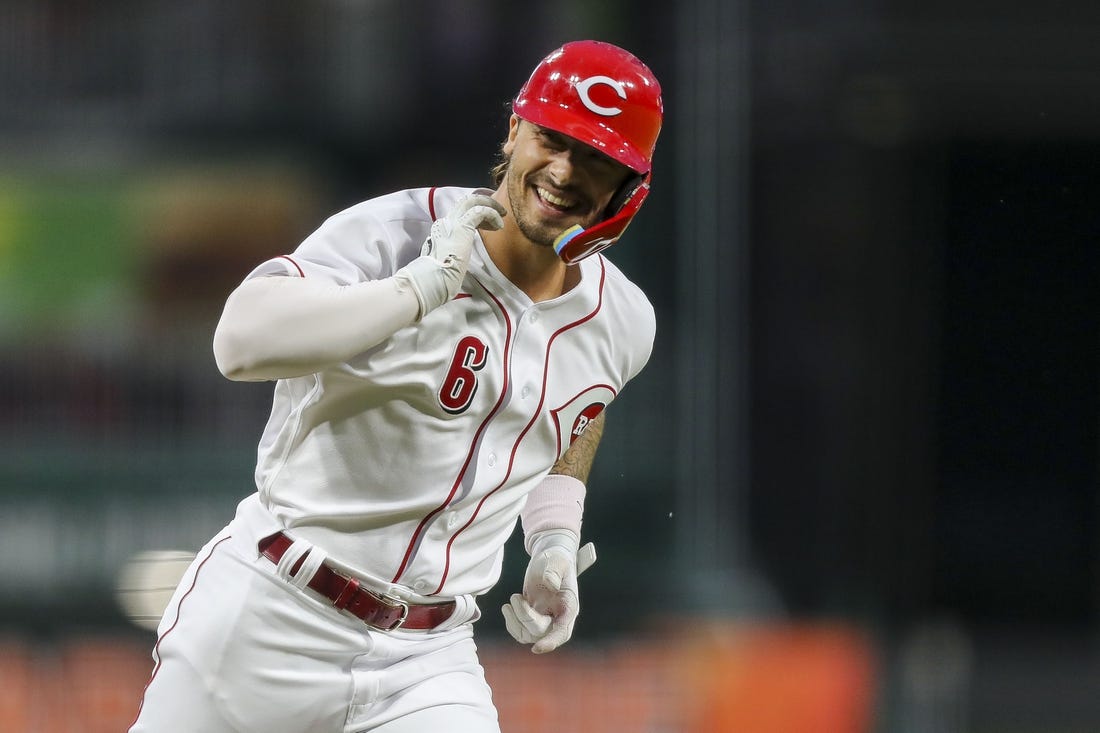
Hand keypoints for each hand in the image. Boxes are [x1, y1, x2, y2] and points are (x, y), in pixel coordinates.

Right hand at [395, 193, 504, 317]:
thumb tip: (460, 260)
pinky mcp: (462, 227)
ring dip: (491, 205)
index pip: (459, 212)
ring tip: (503, 215)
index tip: (487, 220)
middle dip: (484, 201)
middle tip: (499, 209)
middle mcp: (446, 222)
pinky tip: (500, 226)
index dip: (475, 211)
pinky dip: (492, 215)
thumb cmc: (439, 278)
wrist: (432, 280)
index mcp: (442, 231)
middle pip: (466, 201)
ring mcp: (453, 223)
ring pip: (473, 201)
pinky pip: (480, 212)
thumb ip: (453, 254)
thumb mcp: (447, 261)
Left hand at [502, 532, 596, 653]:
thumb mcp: (556, 561)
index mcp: (569, 607)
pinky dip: (511, 624)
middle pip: (541, 633)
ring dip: (515, 622)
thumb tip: (550, 584)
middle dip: (524, 617)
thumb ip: (553, 571)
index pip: (562, 631)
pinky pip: (521, 633)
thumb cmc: (555, 560)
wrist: (549, 560)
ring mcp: (545, 620)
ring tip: (511, 601)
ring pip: (528, 636)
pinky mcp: (533, 619)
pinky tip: (508, 608)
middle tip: (515, 596)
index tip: (537, 648)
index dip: (551, 641)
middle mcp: (558, 618)